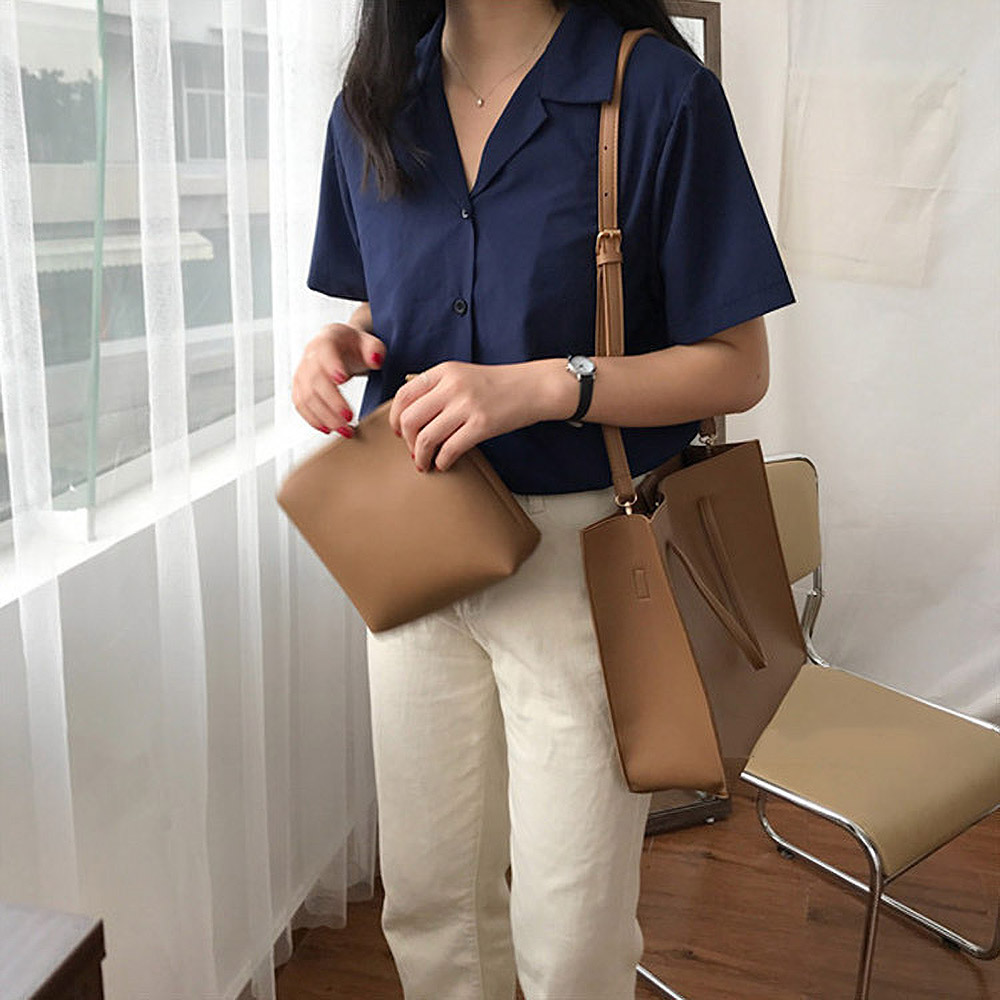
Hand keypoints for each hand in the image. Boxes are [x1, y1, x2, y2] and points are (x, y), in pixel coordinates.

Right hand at [292, 321, 385, 435]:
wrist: (340, 348)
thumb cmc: (354, 346)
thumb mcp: (369, 342)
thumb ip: (375, 349)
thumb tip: (376, 360)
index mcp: (326, 340)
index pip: (325, 352)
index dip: (331, 366)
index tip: (342, 379)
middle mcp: (309, 357)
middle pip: (315, 380)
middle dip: (332, 401)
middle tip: (349, 417)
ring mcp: (301, 373)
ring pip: (306, 397)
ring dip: (324, 416)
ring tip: (344, 430)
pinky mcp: (299, 389)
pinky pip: (301, 406)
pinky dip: (313, 419)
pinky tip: (329, 429)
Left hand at [389, 361, 555, 471]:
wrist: (534, 386)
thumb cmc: (499, 385)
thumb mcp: (463, 375)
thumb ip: (438, 389)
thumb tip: (412, 416)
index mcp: (444, 371)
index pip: (404, 395)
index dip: (395, 418)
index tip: (398, 431)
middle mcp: (452, 386)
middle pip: (410, 419)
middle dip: (406, 441)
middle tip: (413, 450)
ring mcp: (467, 405)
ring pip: (426, 438)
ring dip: (421, 456)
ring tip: (425, 463)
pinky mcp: (482, 425)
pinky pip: (449, 449)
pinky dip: (442, 461)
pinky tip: (444, 463)